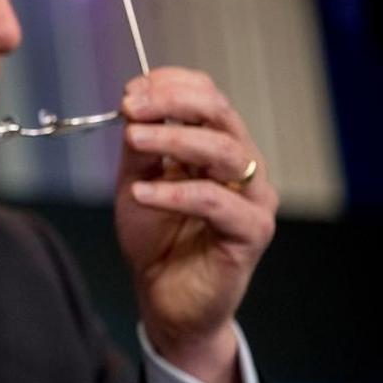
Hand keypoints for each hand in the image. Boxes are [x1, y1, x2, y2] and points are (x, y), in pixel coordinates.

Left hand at [114, 68, 277, 382]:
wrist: (164, 297)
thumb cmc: (156, 238)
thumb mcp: (136, 180)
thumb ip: (139, 146)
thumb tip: (134, 106)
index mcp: (217, 145)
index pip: (207, 96)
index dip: (170, 85)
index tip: (130, 90)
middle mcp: (242, 165)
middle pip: (220, 113)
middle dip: (172, 102)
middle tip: (131, 106)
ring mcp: (252, 198)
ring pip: (222, 151)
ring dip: (173, 138)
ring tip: (133, 139)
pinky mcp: (252, 232)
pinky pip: (216, 201)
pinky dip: (175, 192)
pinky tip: (142, 193)